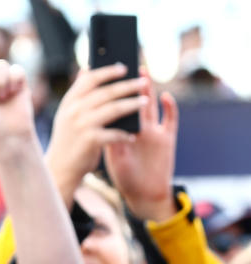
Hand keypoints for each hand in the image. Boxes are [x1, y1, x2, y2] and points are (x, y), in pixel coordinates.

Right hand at [42, 64, 147, 204]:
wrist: (59, 168)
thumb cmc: (68, 139)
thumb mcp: (67, 114)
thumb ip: (78, 93)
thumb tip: (87, 69)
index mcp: (69, 102)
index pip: (90, 79)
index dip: (108, 71)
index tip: (124, 67)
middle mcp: (74, 111)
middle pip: (107, 92)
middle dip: (128, 85)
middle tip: (144, 82)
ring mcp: (82, 125)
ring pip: (114, 109)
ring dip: (132, 104)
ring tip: (145, 101)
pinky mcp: (90, 140)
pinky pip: (114, 132)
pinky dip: (125, 134)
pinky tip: (133, 134)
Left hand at [105, 84, 179, 222]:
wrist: (144, 195)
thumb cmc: (126, 177)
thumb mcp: (113, 158)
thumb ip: (108, 138)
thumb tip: (96, 122)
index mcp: (123, 131)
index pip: (116, 108)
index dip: (111, 94)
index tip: (102, 77)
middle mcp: (139, 128)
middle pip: (133, 102)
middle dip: (128, 85)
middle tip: (124, 65)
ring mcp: (154, 132)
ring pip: (151, 106)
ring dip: (147, 90)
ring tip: (142, 73)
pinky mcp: (167, 139)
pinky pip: (170, 119)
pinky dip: (170, 107)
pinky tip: (166, 97)